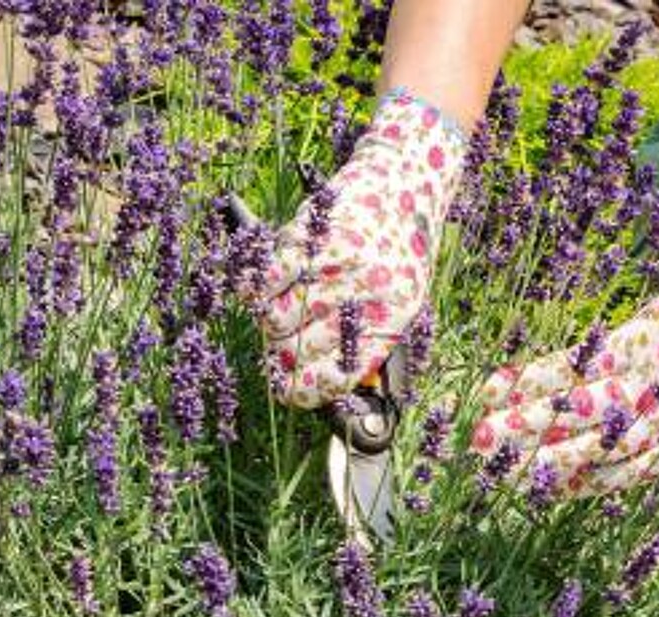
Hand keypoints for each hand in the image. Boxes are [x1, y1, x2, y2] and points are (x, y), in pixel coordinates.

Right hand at [258, 89, 465, 407]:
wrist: (403, 182)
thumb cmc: (400, 249)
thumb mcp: (403, 300)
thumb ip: (371, 340)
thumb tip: (327, 381)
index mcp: (392, 318)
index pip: (338, 374)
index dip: (307, 390)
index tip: (292, 393)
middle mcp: (364, 294)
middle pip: (299, 351)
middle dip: (281, 361)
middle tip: (276, 358)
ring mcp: (335, 264)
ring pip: (276, 320)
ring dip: (268, 327)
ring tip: (275, 320)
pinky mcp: (310, 237)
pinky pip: (265, 282)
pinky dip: (255, 292)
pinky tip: (260, 293)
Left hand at [471, 256, 658, 495]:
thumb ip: (610, 346)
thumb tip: (552, 373)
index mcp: (650, 343)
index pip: (574, 367)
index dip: (525, 382)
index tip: (481, 391)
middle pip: (579, 414)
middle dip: (524, 429)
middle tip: (474, 440)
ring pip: (600, 455)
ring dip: (547, 466)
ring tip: (498, 475)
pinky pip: (629, 476)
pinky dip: (588, 484)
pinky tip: (550, 490)